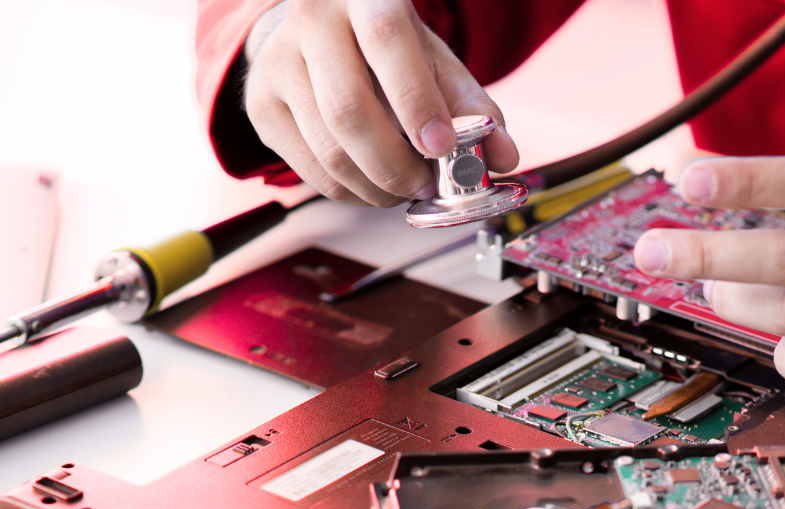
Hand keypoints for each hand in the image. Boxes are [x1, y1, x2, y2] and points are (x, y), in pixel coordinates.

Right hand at [243, 0, 518, 206]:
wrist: (318, 27)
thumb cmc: (386, 46)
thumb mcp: (433, 60)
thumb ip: (472, 106)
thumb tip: (503, 158)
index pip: (386, 43)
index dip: (416, 101)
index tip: (441, 148)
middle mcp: (311, 20)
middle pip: (349, 112)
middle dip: (397, 167)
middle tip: (427, 186)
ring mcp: (277, 64)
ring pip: (329, 151)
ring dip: (377, 188)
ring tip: (406, 188)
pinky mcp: (261, 105)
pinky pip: (311, 172)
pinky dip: (351, 193)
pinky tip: (373, 185)